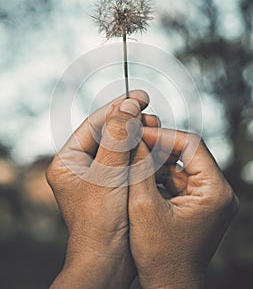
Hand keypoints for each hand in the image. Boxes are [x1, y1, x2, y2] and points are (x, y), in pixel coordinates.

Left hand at [47, 90, 151, 288]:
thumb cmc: (100, 222)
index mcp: (69, 161)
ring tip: (156, 126)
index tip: (139, 96)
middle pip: (108, 133)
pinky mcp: (114, 186)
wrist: (108, 261)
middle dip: (130, 122)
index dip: (118, 108)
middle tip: (151, 114)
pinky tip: (156, 146)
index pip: (95, 124)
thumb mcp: (107, 174)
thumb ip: (117, 138)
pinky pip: (129, 162)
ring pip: (121, 146)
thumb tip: (127, 106)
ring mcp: (98, 176)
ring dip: (138, 136)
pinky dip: (142, 152)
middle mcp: (82, 166)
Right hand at [129, 129, 239, 288]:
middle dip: (157, 147)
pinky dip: (158, 175)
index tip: (136, 133)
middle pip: (187, 152)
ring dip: (156, 161)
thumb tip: (132, 137)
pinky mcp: (198, 202)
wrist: (169, 285)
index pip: (191, 144)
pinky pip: (178, 178)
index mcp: (215, 191)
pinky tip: (139, 175)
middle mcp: (219, 191)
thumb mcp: (143, 207)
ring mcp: (210, 197)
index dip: (162, 135)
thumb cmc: (159, 256)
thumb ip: (139, 168)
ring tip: (132, 158)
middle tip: (131, 142)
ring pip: (180, 164)